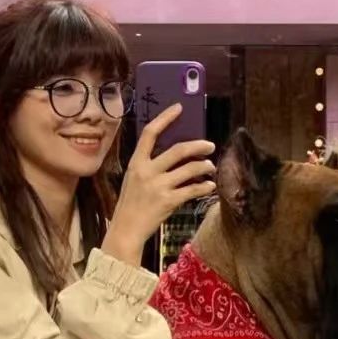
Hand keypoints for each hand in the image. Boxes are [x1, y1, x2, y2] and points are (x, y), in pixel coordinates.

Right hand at [103, 104, 215, 265]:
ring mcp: (158, 186)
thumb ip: (149, 167)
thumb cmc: (130, 206)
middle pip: (178, 150)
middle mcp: (147, 171)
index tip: (179, 108)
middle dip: (198, 146)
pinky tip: (210, 186)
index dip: (165, 118)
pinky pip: (192, 189)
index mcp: (136, 163)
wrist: (126, 230)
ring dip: (204, 166)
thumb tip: (175, 156)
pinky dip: (204, 186)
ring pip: (189, 169)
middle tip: (210, 146)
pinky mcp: (168, 201)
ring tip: (211, 167)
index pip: (150, 133)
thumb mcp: (133, 180)